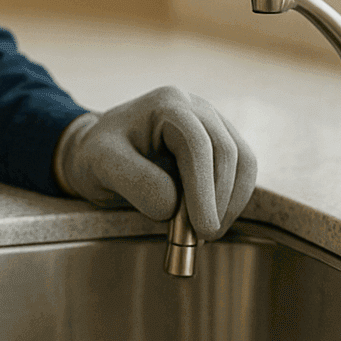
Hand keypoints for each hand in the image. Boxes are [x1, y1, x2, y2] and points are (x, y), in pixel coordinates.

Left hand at [54, 86, 256, 239]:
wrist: (98, 150)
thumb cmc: (97, 155)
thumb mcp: (102, 164)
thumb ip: (137, 182)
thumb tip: (175, 205)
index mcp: (166, 104)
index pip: (197, 144)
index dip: (204, 189)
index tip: (202, 228)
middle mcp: (194, 106)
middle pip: (226, 151)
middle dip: (219, 200)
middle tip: (203, 236)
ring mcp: (211, 122)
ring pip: (243, 161)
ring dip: (231, 202)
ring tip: (206, 231)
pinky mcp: (219, 141)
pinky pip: (241, 169)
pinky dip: (232, 198)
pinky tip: (211, 218)